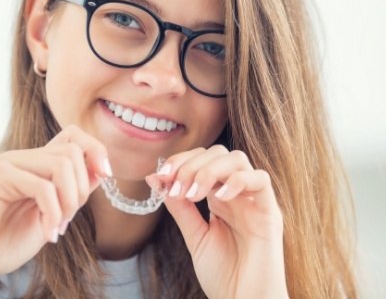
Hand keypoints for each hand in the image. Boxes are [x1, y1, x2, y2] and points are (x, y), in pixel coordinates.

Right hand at [0, 125, 110, 285]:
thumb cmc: (7, 238)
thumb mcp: (54, 215)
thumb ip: (74, 191)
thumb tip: (102, 169)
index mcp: (39, 164)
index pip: (74, 136)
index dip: (96, 149)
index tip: (106, 175)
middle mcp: (26, 157)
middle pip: (74, 150)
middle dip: (83, 188)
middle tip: (68, 218)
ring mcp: (12, 163)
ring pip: (63, 164)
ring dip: (70, 201)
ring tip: (58, 226)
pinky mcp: (0, 176)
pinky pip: (43, 187)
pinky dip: (53, 214)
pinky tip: (48, 233)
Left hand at [147, 146, 287, 298]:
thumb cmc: (223, 274)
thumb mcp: (194, 235)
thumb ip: (179, 207)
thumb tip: (156, 178)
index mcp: (219, 196)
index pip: (202, 159)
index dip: (181, 161)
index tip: (160, 177)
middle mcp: (237, 193)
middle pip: (218, 153)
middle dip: (191, 164)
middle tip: (176, 186)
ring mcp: (254, 201)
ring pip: (238, 159)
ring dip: (209, 170)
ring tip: (193, 194)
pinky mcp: (270, 213)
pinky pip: (261, 180)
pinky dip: (237, 181)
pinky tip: (218, 198)